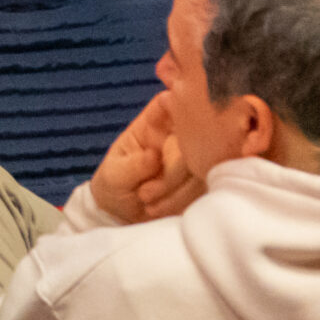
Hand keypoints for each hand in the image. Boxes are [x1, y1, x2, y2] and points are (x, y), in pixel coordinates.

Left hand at [88, 92, 204, 223]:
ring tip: (146, 202)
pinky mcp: (202, 182)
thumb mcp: (115, 174)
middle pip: (191, 139)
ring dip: (175, 191)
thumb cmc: (114, 185)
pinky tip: (159, 210)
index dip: (177, 105)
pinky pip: (205, 187)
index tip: (175, 126)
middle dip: (172, 171)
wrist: (122, 214)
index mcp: (151, 126)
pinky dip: (183, 202)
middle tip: (145, 193)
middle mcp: (175, 139)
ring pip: (201, 166)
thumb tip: (154, 156)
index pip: (168, 104)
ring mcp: (191, 160)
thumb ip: (134, 164)